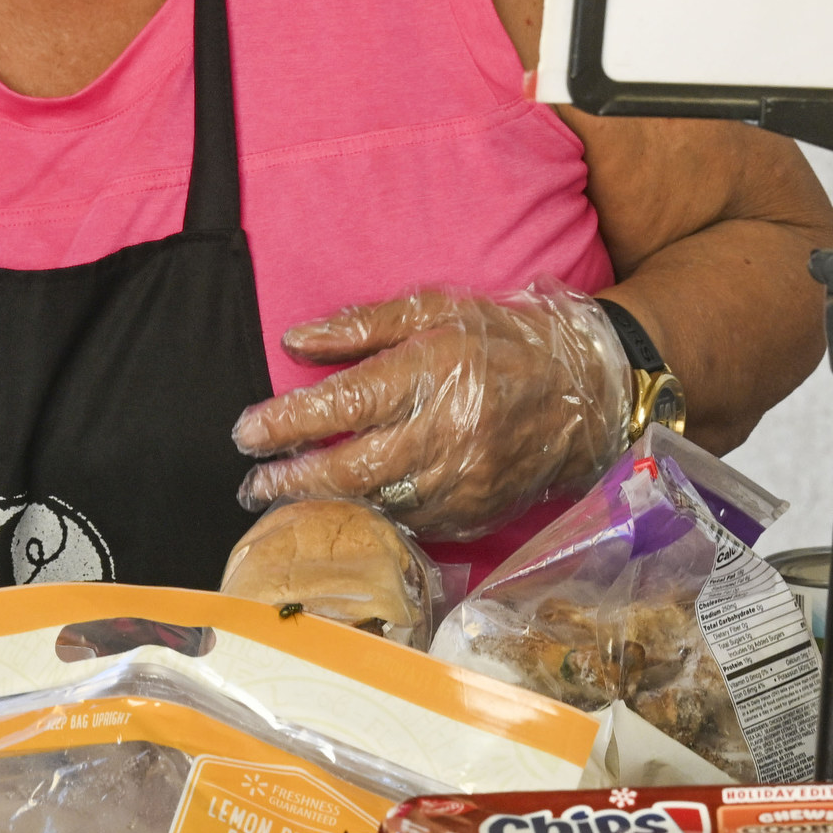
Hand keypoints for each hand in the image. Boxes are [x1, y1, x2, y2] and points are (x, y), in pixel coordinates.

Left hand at [227, 285, 634, 538]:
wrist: (586, 394)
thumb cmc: (500, 342)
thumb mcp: (435, 310)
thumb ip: (362, 326)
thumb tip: (293, 342)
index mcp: (432, 373)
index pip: (342, 407)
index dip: (286, 425)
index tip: (246, 433)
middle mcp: (446, 433)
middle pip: (351, 469)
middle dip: (290, 480)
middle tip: (251, 482)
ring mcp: (463, 481)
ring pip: (375, 503)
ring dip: (322, 503)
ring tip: (282, 497)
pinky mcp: (474, 513)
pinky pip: (408, 523)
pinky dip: (368, 516)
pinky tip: (341, 507)